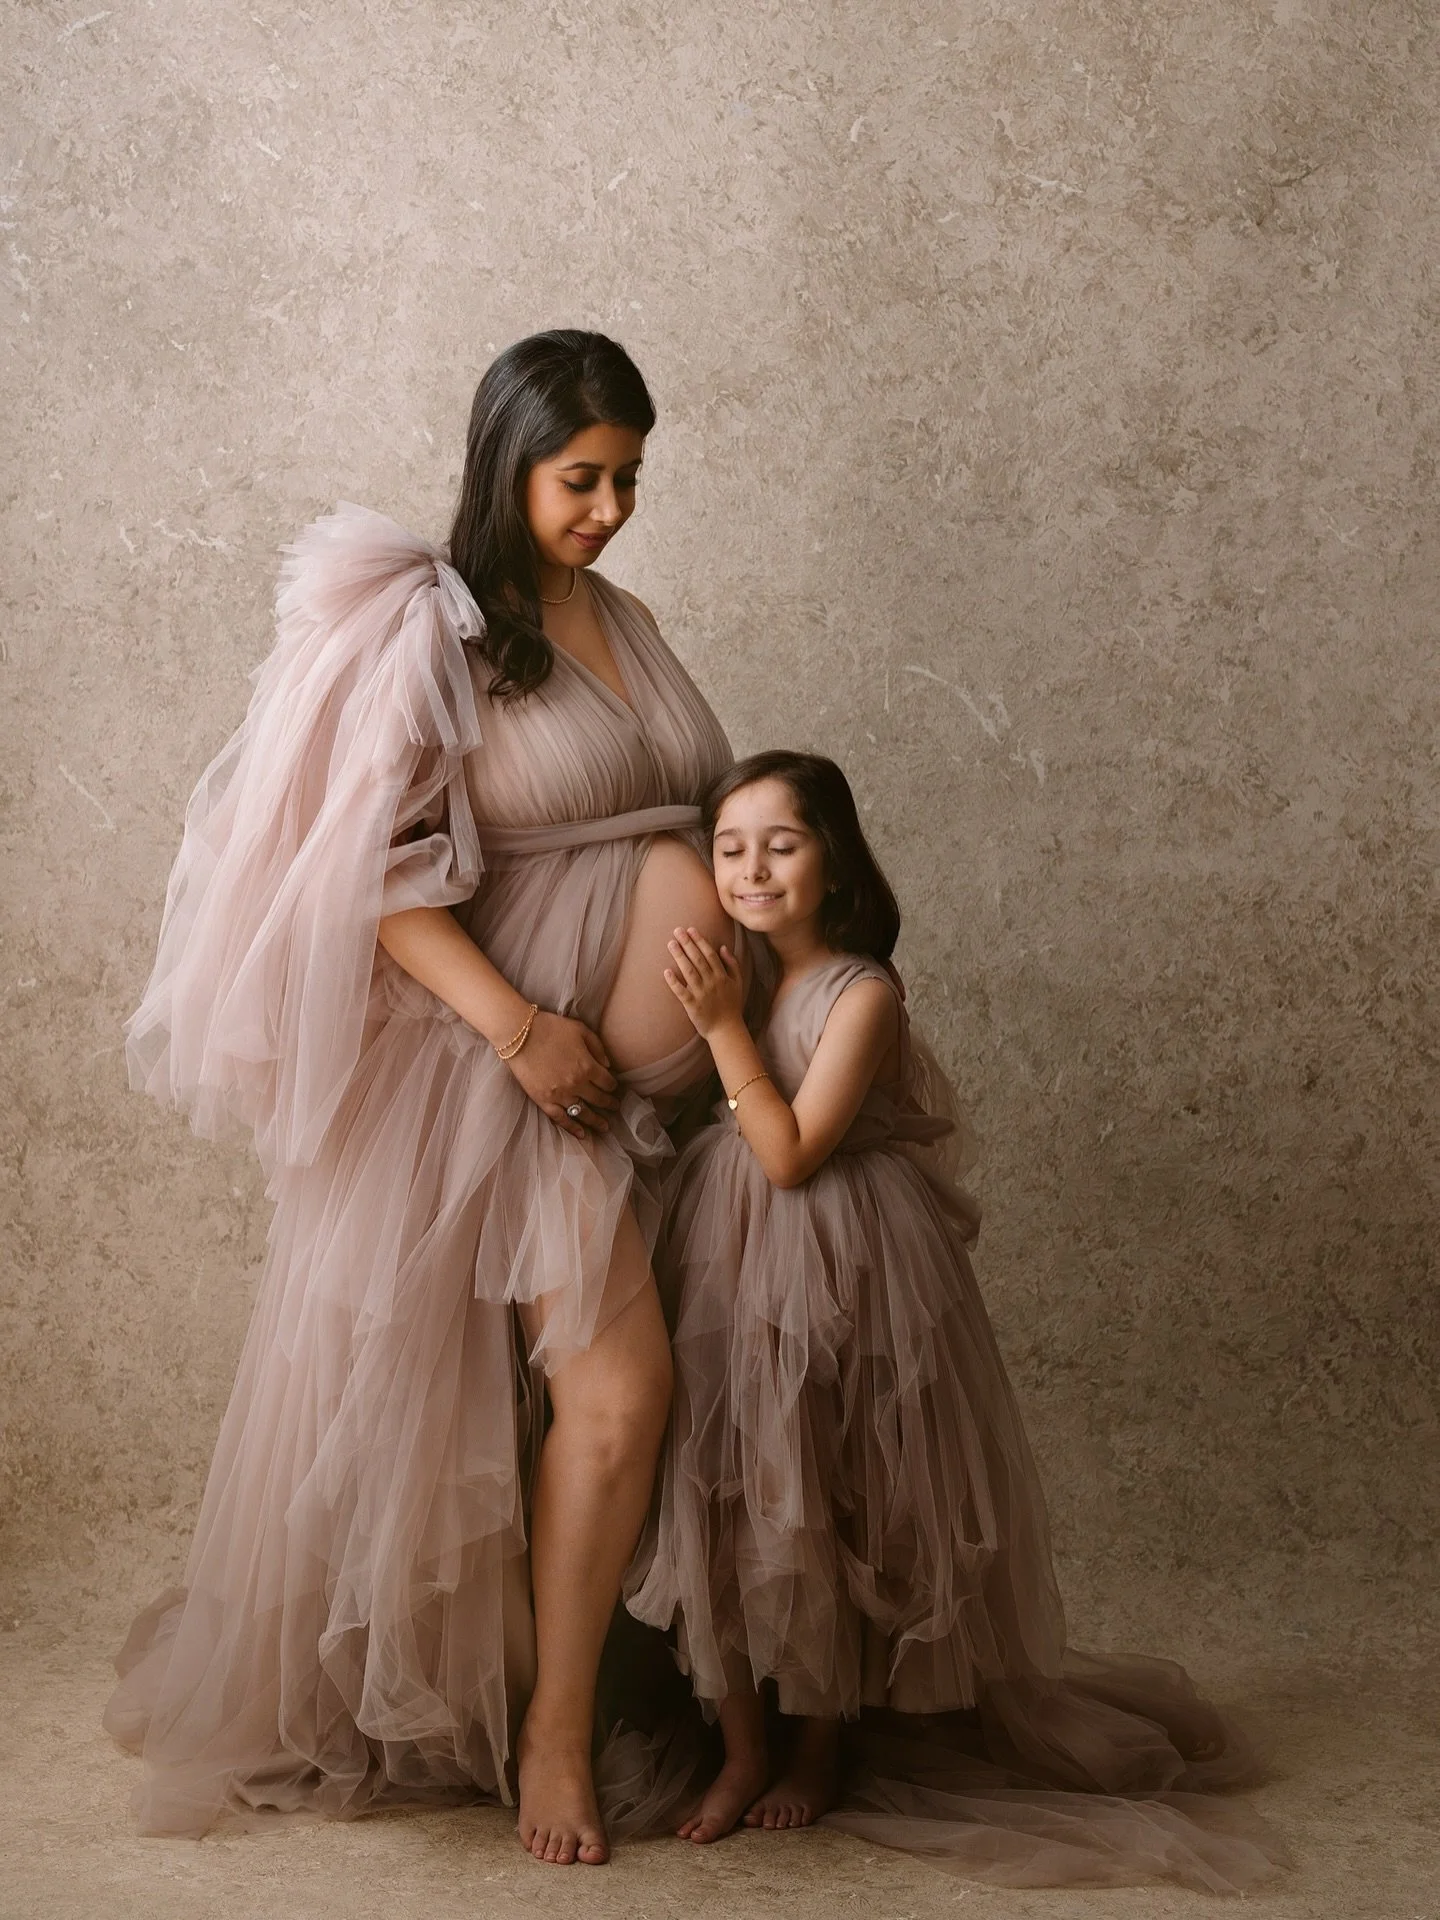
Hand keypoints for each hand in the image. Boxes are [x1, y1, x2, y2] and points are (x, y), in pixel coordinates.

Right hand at [502, 1010, 619, 1138]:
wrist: (519, 1033)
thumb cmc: (550, 1027)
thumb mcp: (580, 1029)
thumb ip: (598, 1047)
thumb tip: (608, 1066)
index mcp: (588, 1066)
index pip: (608, 1083)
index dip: (614, 1086)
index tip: (615, 1088)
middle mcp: (577, 1084)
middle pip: (599, 1099)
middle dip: (610, 1104)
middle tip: (616, 1108)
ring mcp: (560, 1095)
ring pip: (583, 1113)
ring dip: (596, 1121)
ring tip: (605, 1127)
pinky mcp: (543, 1100)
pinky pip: (561, 1119)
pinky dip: (572, 1128)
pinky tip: (582, 1134)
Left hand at [664, 927, 744, 1037]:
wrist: (727, 1030)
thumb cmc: (732, 1006)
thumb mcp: (738, 983)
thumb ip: (732, 964)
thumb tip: (723, 947)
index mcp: (722, 976)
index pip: (709, 954)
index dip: (700, 941)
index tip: (690, 929)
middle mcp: (712, 982)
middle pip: (698, 959)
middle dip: (687, 943)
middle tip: (677, 930)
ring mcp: (701, 994)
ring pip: (689, 972)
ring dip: (679, 957)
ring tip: (671, 944)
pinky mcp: (692, 1005)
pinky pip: (681, 992)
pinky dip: (674, 982)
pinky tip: (666, 971)